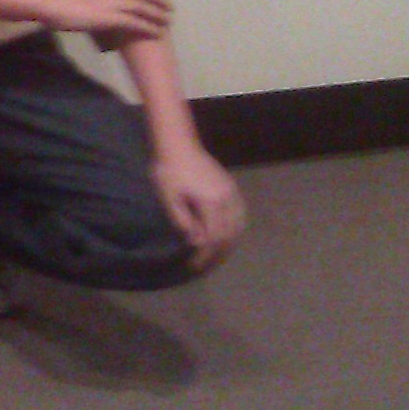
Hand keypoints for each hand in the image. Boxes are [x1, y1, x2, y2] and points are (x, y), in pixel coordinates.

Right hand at [48, 0, 172, 38]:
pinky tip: (155, 33)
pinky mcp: (109, 17)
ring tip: (168, 22)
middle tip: (170, 7)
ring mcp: (110, 3)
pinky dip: (148, 27)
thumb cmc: (60, 0)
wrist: (50, 5)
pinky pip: (134, 22)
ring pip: (141, 5)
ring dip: (157, 14)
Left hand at [150, 142, 246, 271]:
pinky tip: (224, 236)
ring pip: (238, 226)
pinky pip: (239, 215)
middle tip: (205, 265)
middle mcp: (227, 199)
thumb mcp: (168, 197)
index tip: (194, 265)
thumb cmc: (169, 170)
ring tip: (214, 255)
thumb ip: (182, 220)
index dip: (205, 255)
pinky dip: (233, 230)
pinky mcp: (231, 188)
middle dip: (217, 254)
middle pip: (229, 235)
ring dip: (228, 243)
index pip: (213, 238)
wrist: (178, 144)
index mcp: (211, 202)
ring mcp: (232, 193)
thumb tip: (196, 241)